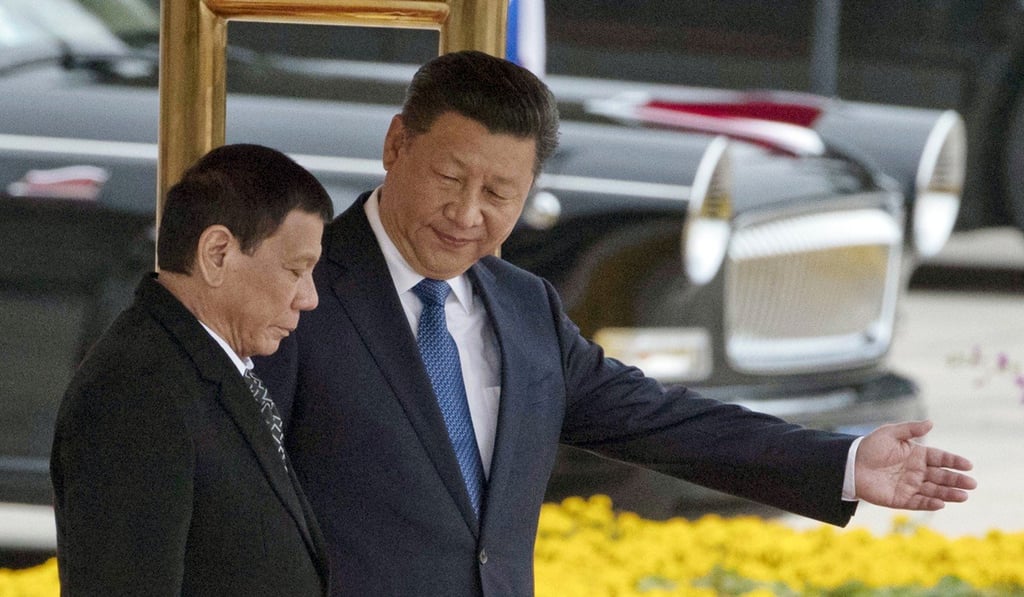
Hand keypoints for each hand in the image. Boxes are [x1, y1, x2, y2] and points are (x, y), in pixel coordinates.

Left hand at [855, 420, 975, 510]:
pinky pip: (918, 502)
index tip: (968, 465)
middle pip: (941, 477)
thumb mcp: (890, 433)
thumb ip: (910, 429)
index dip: (954, 462)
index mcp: (916, 455)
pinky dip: (929, 503)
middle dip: (956, 480)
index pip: (940, 458)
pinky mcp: (900, 499)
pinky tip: (941, 503)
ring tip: (964, 496)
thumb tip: (931, 423)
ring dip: (949, 494)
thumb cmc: (869, 447)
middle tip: (972, 484)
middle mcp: (916, 471)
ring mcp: (909, 486)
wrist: (850, 464)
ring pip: (934, 491)